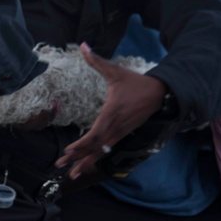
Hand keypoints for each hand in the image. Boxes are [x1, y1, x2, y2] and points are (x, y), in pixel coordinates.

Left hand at [55, 44, 166, 179]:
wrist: (160, 94)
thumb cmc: (135, 82)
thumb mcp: (115, 71)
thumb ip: (96, 60)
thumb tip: (82, 45)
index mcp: (111, 113)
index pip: (95, 133)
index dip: (81, 144)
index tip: (68, 151)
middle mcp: (115, 126)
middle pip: (94, 147)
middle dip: (77, 158)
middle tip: (60, 167)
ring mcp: (119, 132)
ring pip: (100, 152)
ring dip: (85, 163)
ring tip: (72, 175)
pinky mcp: (122, 134)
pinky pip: (107, 149)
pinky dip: (95, 158)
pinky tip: (86, 165)